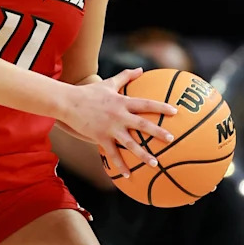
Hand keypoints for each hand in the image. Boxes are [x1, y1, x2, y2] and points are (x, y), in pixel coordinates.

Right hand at [55, 67, 176, 177]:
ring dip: (143, 154)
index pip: (146, 104)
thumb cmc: (89, 92)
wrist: (68, 102)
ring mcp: (110, 128)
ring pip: (129, 144)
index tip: (175, 112)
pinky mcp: (100, 137)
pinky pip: (112, 154)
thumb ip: (126, 76)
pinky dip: (120, 165)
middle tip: (171, 139)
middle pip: (142, 125)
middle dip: (157, 132)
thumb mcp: (109, 82)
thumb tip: (141, 69)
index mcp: (122, 102)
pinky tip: (128, 175)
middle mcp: (119, 115)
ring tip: (155, 163)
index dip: (161, 107)